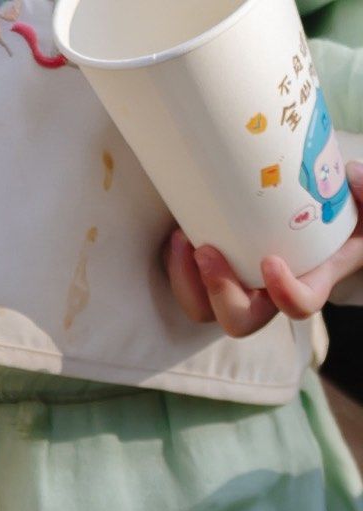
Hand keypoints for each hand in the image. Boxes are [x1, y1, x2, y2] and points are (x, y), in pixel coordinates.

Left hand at [164, 214, 362, 334]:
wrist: (315, 211)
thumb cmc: (344, 214)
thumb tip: (352, 175)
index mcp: (310, 280)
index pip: (300, 307)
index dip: (285, 295)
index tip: (271, 262)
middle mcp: (271, 293)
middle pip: (240, 321)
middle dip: (220, 293)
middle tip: (208, 252)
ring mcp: (242, 285)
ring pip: (206, 311)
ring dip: (188, 284)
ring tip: (183, 241)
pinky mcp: (219, 269)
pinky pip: (190, 286)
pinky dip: (178, 268)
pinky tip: (178, 233)